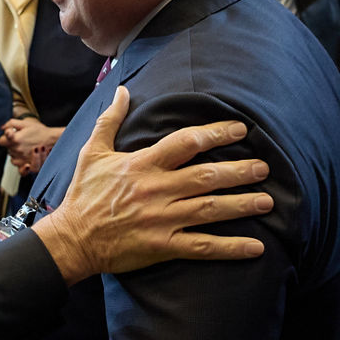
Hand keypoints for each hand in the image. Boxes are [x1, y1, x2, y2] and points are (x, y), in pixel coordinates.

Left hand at [0, 117, 61, 172]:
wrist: (53, 139)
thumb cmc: (40, 131)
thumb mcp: (25, 123)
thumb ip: (11, 123)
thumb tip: (2, 128)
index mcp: (15, 139)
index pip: (1, 141)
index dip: (5, 138)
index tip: (11, 135)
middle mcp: (17, 150)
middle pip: (8, 150)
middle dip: (13, 146)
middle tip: (23, 140)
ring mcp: (22, 159)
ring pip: (13, 159)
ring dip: (17, 155)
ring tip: (27, 149)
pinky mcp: (29, 166)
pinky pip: (22, 171)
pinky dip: (23, 168)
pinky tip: (26, 164)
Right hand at [34, 86, 270, 284]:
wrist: (71, 239)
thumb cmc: (83, 195)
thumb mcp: (92, 152)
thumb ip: (110, 120)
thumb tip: (123, 91)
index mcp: (141, 165)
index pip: (185, 143)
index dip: (215, 134)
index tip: (240, 130)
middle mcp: (156, 190)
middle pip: (206, 177)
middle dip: (239, 171)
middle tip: (264, 167)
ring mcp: (161, 220)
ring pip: (210, 209)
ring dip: (242, 205)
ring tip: (268, 201)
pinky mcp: (163, 246)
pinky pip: (202, 247)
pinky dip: (230, 248)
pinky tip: (257, 247)